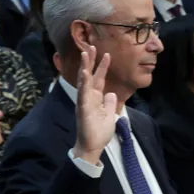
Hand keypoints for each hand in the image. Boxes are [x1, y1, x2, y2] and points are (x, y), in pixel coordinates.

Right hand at [73, 47, 116, 164]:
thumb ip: (109, 103)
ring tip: (86, 54)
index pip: (99, 79)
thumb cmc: (99, 132)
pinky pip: (83, 94)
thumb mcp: (109, 114)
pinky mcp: (83, 108)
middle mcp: (88, 97)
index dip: (102, 67)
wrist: (92, 146)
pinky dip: (84, 83)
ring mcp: (84, 102)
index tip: (106, 54)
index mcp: (95, 98)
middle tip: (91, 46)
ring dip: (85, 67)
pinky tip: (84, 73)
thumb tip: (111, 93)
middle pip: (90, 76)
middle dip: (90, 61)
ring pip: (84, 81)